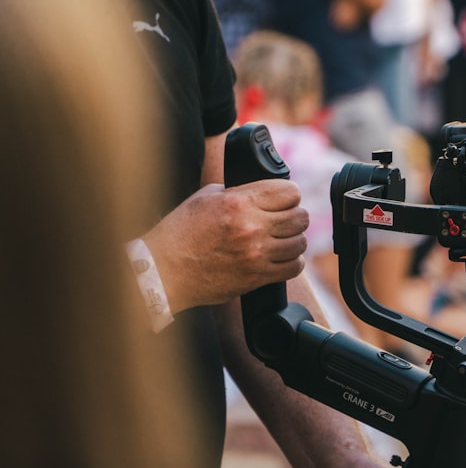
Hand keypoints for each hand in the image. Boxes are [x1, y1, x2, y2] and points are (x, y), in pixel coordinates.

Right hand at [143, 180, 307, 312]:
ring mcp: (256, 253)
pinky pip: (293, 267)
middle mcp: (251, 226)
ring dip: (294, 241)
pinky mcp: (256, 276)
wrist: (163, 270)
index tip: (286, 200)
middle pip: (300, 217)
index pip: (290, 192)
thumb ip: (236, 191)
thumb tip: (260, 191)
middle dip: (295, 217)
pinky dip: (292, 262)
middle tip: (285, 221)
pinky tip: (282, 259)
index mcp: (238, 201)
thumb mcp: (204, 198)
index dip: (290, 195)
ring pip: (300, 242)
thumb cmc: (180, 234)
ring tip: (283, 241)